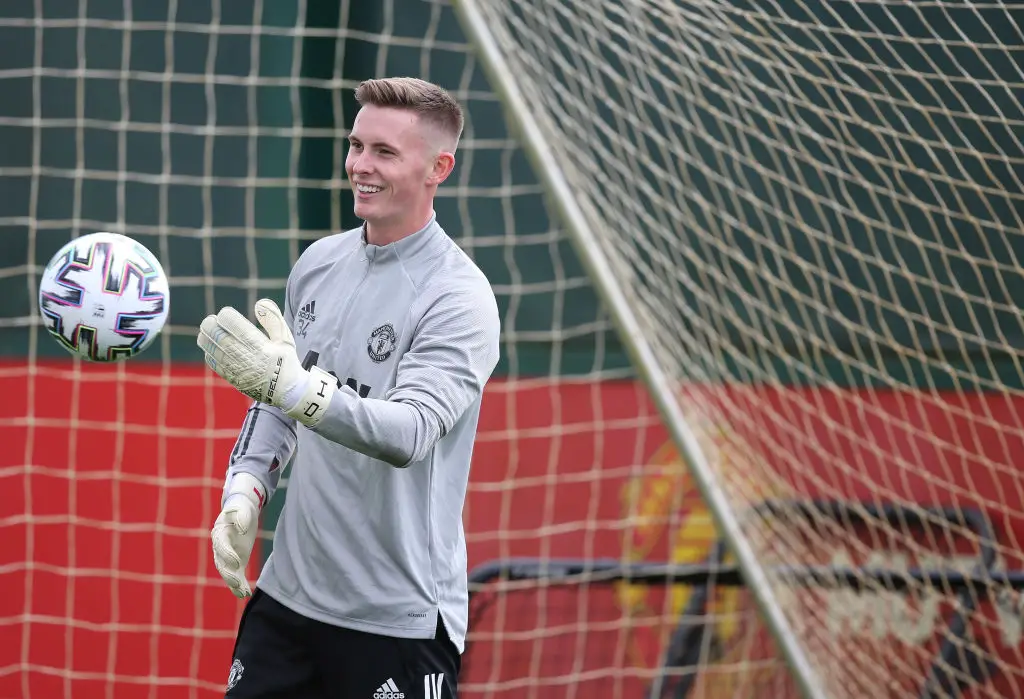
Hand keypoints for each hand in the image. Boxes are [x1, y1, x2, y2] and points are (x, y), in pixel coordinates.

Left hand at [197, 299, 336, 426]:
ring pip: (216, 352)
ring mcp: (240, 371)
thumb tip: (260, 302)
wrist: (287, 392)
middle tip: (209, 320)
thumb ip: (273, 320)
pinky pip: (217, 366)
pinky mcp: (235, 380)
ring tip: (204, 331)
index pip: (238, 328)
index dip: (228, 317)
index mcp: (262, 347)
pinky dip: (210, 355)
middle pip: (223, 339)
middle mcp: (249, 359)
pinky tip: (209, 347)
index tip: (226, 313)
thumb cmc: (286, 361)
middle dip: (212, 327)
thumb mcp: (285, 339)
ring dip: (207, 340)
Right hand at [211, 473, 265, 597]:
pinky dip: (240, 585)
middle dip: (229, 574)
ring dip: (234, 583)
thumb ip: (241, 516)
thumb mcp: (242, 508)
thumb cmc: (241, 508)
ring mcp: (227, 556)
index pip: (221, 546)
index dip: (228, 554)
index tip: (237, 561)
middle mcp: (220, 547)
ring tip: (243, 592)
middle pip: (221, 563)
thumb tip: (241, 528)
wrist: (242, 511)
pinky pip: (236, 574)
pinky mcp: (236, 561)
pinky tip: (245, 594)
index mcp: (220, 533)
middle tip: (238, 582)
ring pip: (227, 572)